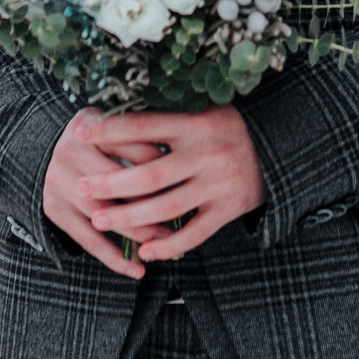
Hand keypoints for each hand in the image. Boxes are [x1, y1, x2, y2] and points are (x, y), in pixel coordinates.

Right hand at [43, 108, 174, 277]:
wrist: (47, 148)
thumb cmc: (96, 137)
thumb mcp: (114, 125)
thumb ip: (141, 136)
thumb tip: (181, 163)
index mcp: (90, 125)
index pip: (133, 148)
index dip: (162, 168)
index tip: (184, 183)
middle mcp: (69, 151)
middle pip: (115, 183)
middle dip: (149, 202)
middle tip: (178, 219)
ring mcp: (58, 182)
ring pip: (103, 215)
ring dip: (136, 234)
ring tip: (163, 244)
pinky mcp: (54, 208)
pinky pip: (87, 239)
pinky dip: (113, 258)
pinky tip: (137, 270)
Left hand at [74, 106, 268, 262]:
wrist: (278, 148)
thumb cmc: (228, 125)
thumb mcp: (204, 107)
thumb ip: (168, 112)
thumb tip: (115, 109)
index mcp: (197, 122)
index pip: (145, 126)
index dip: (110, 130)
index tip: (79, 133)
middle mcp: (207, 153)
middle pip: (149, 175)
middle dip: (111, 184)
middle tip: (82, 188)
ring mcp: (219, 184)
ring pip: (165, 208)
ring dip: (129, 218)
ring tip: (100, 220)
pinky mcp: (229, 208)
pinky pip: (194, 233)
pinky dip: (168, 246)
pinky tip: (144, 252)